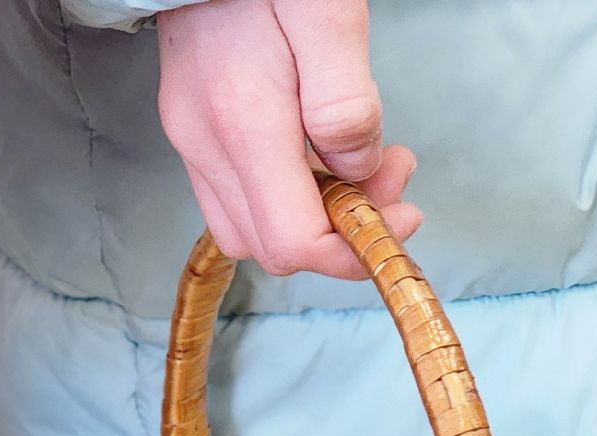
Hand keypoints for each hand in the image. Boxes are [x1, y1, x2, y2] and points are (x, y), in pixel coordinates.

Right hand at [157, 0, 421, 279]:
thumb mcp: (327, 18)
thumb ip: (345, 104)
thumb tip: (359, 171)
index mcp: (242, 124)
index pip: (293, 243)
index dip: (353, 250)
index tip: (403, 214)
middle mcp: (206, 142)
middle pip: (273, 246)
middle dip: (342, 232)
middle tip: (392, 176)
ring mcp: (193, 135)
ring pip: (253, 226)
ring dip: (316, 214)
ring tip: (364, 160)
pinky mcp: (194, 123)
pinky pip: (241, 191)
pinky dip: (291, 190)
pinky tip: (323, 148)